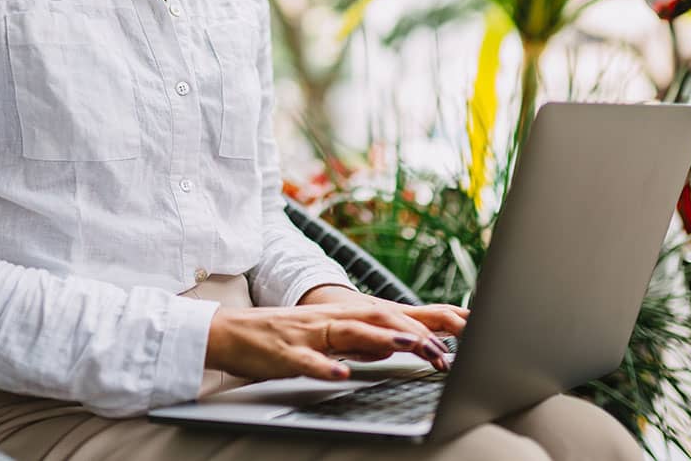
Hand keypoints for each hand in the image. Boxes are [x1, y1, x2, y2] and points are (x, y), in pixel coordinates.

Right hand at [205, 293, 467, 383]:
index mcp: (341, 317)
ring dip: (381, 339)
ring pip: (349, 332)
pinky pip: (308, 361)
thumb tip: (392, 345)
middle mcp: (329, 320)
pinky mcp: (286, 352)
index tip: (459, 329)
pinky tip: (341, 376)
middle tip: (444, 350)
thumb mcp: (326, 337)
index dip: (424, 319)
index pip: (389, 313)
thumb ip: (358, 340)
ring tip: (409, 345)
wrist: (231, 332)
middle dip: (413, 331)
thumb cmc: (280, 338)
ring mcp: (308, 334)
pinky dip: (325, 367)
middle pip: (377, 317)